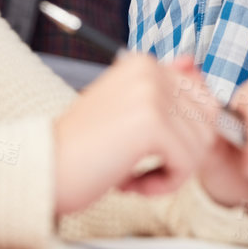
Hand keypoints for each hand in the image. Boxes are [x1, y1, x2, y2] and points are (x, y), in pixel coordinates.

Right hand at [51, 53, 219, 216]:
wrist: (41, 170)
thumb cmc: (81, 148)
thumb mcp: (125, 111)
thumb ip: (163, 91)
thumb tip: (195, 63)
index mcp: (144, 63)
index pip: (202, 97)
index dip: (183, 135)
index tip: (147, 149)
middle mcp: (150, 70)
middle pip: (206, 121)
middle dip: (180, 154)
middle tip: (140, 167)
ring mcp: (152, 94)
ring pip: (199, 145)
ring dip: (169, 172)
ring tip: (130, 175)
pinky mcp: (151, 123)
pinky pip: (186, 163)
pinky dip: (162, 184)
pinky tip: (129, 184)